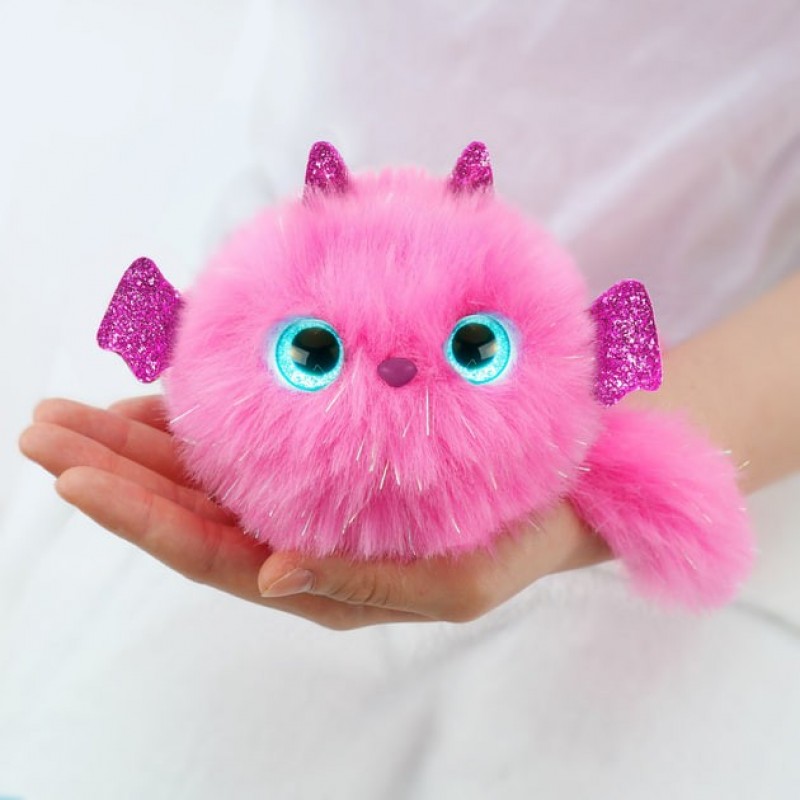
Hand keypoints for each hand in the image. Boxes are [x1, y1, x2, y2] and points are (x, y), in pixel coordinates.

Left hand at [19, 397, 610, 628]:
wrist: (561, 487)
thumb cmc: (517, 538)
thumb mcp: (457, 581)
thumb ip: (364, 584)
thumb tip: (271, 577)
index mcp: (322, 578)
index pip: (211, 555)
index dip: (139, 520)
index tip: (75, 477)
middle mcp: (298, 538)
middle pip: (187, 513)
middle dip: (111, 476)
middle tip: (41, 432)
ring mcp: (305, 495)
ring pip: (202, 476)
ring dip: (135, 446)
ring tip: (68, 414)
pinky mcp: (322, 455)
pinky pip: (242, 440)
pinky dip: (194, 421)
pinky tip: (154, 398)